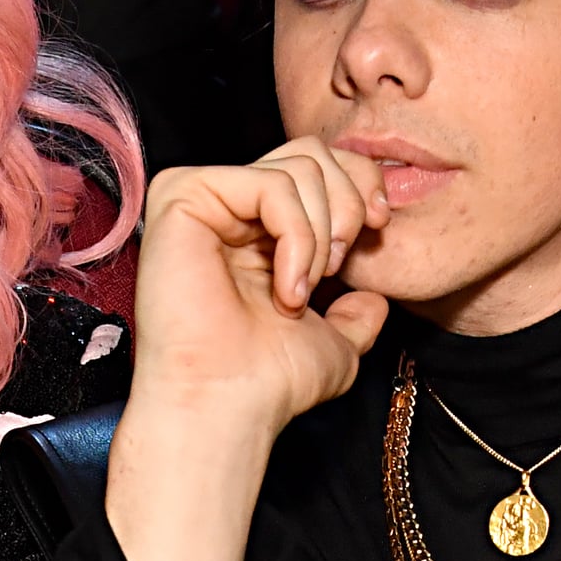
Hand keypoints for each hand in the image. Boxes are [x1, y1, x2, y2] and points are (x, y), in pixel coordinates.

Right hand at [107, 140, 391, 560]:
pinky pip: (270, 185)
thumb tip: (375, 298)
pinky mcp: (181, 196)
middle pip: (313, 152)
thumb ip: (356, 316)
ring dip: (320, 235)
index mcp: (256, 232)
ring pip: (299, 167)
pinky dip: (296, 237)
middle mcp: (227, 209)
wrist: (228, 408)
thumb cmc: (268, 384)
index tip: (378, 233)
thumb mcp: (335, 345)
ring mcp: (201, 198)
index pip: (321, 168)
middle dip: (347, 206)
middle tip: (338, 269)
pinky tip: (285, 288)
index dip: (361, 190)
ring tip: (302, 292)